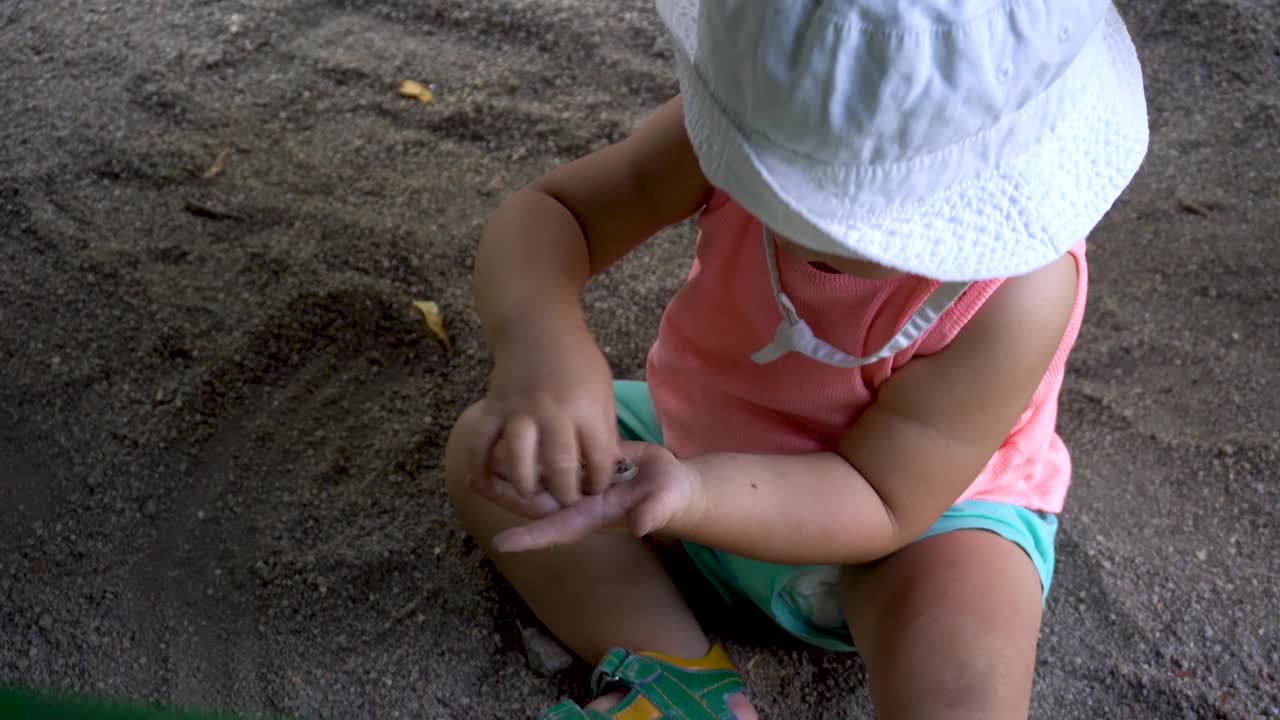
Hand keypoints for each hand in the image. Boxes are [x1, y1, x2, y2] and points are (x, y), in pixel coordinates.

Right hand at [462, 324, 618, 506]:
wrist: (537, 326)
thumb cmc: (577, 360)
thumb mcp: (603, 390)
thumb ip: (603, 428)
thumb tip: (606, 468)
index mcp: (586, 407)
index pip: (598, 458)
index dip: (599, 482)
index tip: (595, 489)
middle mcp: (552, 411)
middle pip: (559, 466)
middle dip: (565, 494)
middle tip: (566, 500)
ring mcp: (519, 409)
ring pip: (519, 459)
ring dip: (525, 486)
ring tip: (532, 494)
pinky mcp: (493, 407)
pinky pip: (480, 443)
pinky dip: (479, 467)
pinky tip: (484, 484)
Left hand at [477, 442, 703, 552]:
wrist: (673, 485)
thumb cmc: (669, 499)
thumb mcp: (663, 504)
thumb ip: (651, 514)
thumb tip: (639, 526)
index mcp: (592, 517)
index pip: (555, 530)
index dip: (529, 539)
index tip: (501, 544)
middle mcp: (577, 503)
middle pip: (534, 503)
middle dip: (505, 495)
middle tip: (472, 482)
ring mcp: (577, 484)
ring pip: (537, 480)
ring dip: (512, 471)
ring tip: (481, 455)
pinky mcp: (581, 464)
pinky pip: (550, 460)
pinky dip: (531, 451)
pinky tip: (511, 433)